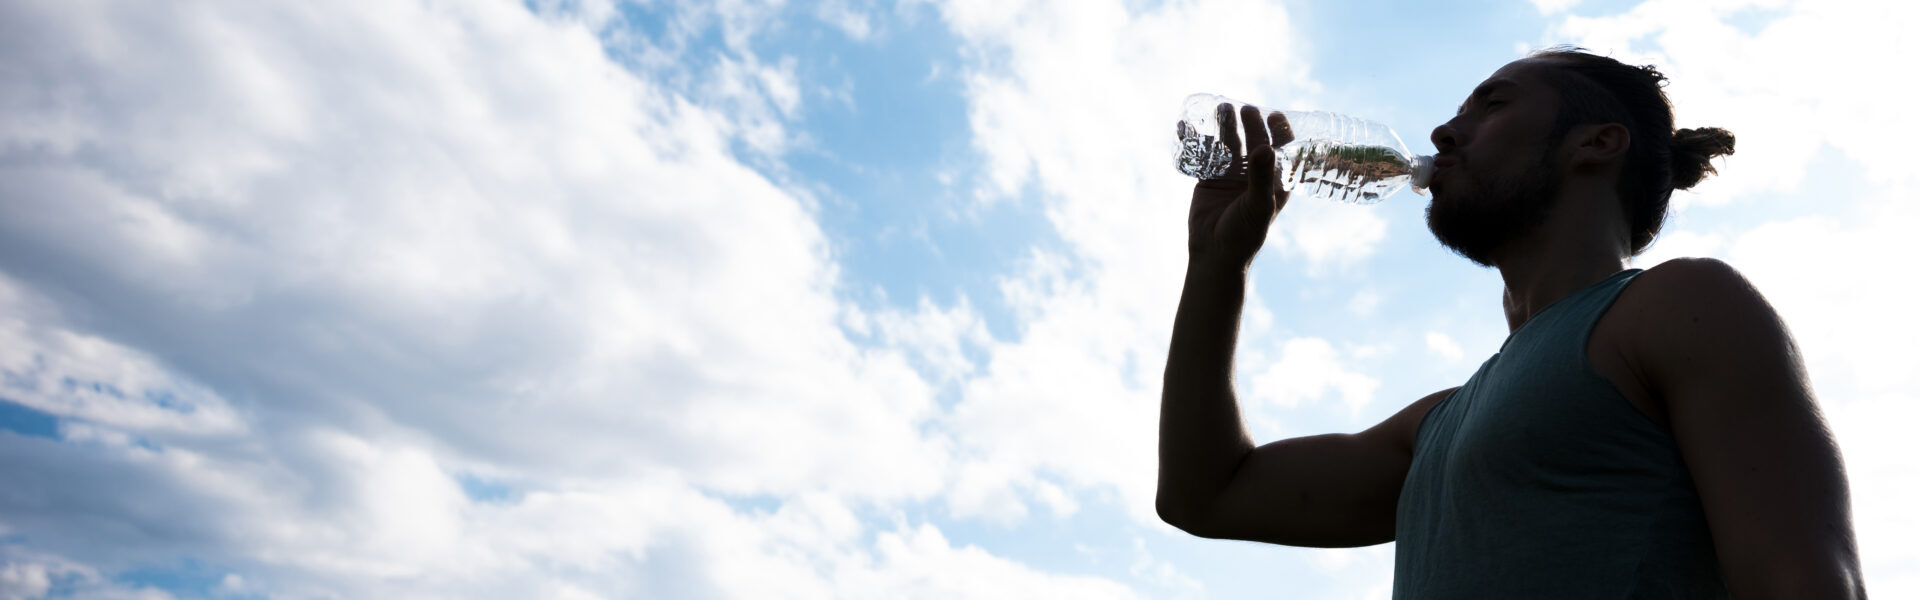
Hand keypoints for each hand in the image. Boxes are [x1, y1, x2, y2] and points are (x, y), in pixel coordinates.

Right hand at [1185, 103, 1292, 270]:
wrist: (1215, 253)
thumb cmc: (1244, 234)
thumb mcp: (1258, 204)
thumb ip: (1261, 177)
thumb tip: (1265, 147)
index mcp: (1275, 179)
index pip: (1282, 148)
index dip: (1280, 130)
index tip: (1273, 115)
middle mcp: (1254, 173)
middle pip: (1254, 140)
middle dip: (1251, 123)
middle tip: (1245, 109)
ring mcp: (1231, 174)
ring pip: (1229, 143)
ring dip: (1225, 125)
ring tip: (1221, 108)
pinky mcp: (1209, 178)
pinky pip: (1203, 154)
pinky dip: (1195, 140)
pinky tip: (1187, 127)